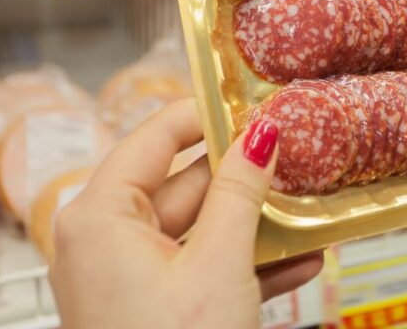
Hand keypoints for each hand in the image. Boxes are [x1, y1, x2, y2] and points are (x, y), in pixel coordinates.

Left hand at [49, 99, 322, 328]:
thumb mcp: (218, 262)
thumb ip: (240, 191)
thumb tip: (260, 136)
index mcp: (101, 215)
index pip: (156, 136)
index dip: (206, 115)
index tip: (249, 101)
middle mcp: (106, 239)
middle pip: (184, 183)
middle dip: (243, 177)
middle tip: (290, 156)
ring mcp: (130, 276)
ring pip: (200, 230)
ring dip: (255, 225)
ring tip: (305, 207)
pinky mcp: (155, 306)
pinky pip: (203, 268)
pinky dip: (247, 264)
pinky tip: (300, 260)